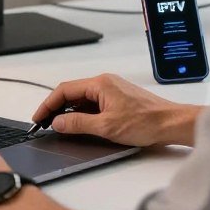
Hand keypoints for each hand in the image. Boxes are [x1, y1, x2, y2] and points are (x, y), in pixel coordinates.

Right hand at [32, 74, 201, 146]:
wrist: (171, 123)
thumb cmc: (145, 122)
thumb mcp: (106, 127)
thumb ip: (78, 124)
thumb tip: (58, 123)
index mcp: (100, 84)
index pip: (64, 90)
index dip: (48, 105)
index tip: (38, 118)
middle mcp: (105, 82)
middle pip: (72, 92)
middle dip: (56, 108)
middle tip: (44, 123)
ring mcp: (112, 89)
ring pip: (83, 98)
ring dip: (69, 111)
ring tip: (59, 127)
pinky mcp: (118, 98)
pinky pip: (94, 102)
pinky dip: (82, 112)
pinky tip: (80, 125)